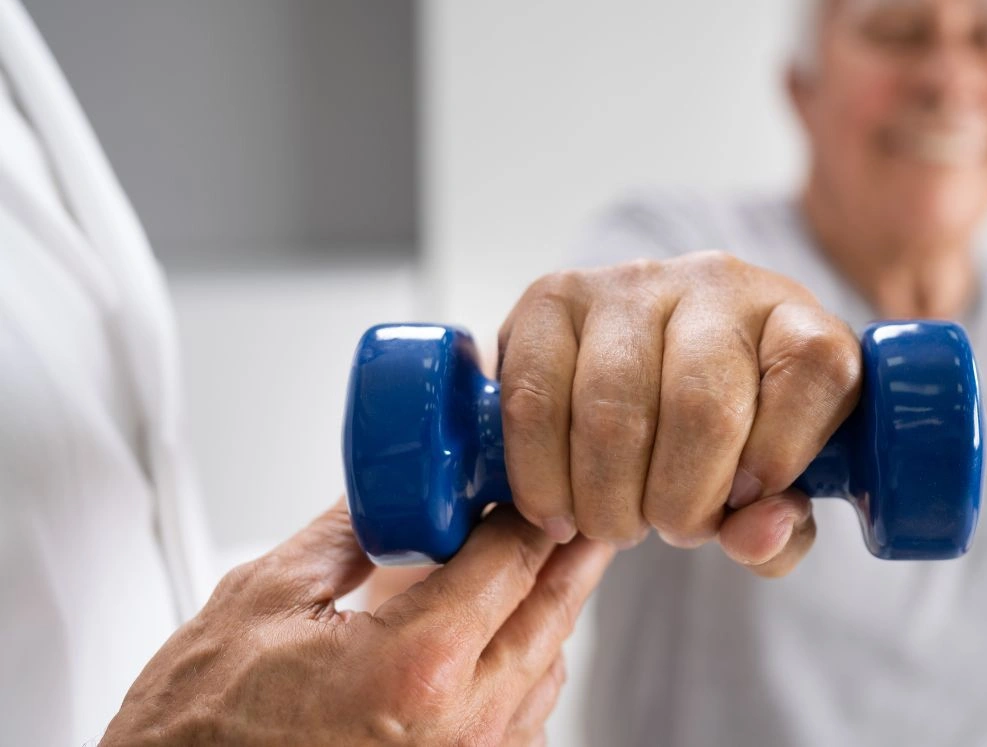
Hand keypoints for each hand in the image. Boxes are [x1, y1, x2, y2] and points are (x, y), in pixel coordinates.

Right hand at [101, 501, 611, 745]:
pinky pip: (523, 722)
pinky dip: (525, 671)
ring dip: (549, 612)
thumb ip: (349, 532)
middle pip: (552, 614)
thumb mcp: (265, 597)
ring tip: (542, 564)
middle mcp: (461, 727)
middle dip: (569, 552)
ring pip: (547, 671)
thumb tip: (394, 486)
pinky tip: (502, 638)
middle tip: (581, 507)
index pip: (514, 558)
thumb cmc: (198, 731)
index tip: (537, 474)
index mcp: (417, 667)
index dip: (532, 505)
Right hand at [497, 251, 861, 575]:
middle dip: (681, 502)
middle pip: (703, 406)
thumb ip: (781, 531)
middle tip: (672, 528)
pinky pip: (534, 398)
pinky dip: (542, 475)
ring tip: (617, 523)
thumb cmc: (728, 441)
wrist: (647, 375)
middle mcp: (718, 283)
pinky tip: (559, 508)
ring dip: (609, 500)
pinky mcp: (553, 297)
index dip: (783, 452)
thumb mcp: (775, 491)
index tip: (751, 499)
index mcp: (795, 320)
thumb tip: (755, 534)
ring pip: (612, 410)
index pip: (815, 365)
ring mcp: (630, 283)